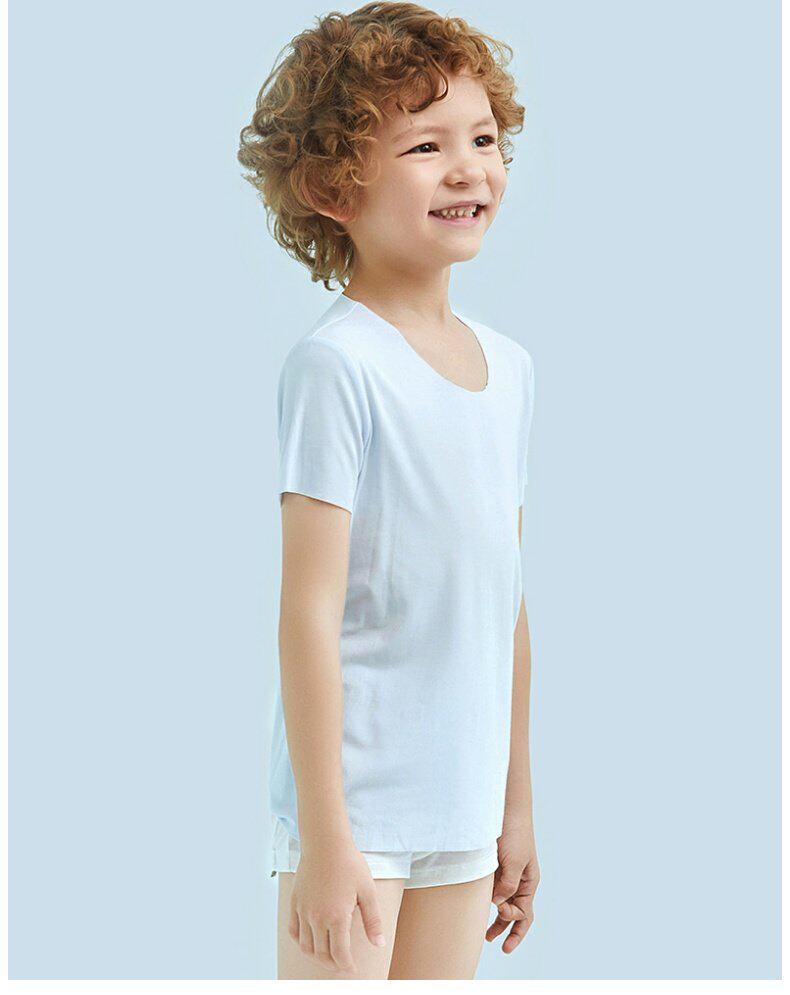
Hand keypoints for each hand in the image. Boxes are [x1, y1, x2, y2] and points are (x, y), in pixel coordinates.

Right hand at [288, 838, 386, 973]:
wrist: (325, 843)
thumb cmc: (349, 864)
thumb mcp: (368, 891)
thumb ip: (373, 920)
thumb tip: (379, 944)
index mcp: (337, 917)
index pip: (339, 954)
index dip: (346, 965)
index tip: (352, 968)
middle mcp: (317, 918)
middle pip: (322, 954)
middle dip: (333, 964)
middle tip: (342, 964)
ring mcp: (303, 911)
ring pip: (306, 946)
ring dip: (316, 956)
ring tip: (327, 956)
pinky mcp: (295, 902)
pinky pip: (293, 931)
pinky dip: (301, 941)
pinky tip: (310, 941)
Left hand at [486, 817, 539, 953]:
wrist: (505, 808)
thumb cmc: (515, 833)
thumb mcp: (514, 861)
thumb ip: (507, 884)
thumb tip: (498, 905)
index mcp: (528, 882)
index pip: (525, 913)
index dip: (514, 920)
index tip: (500, 912)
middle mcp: (518, 881)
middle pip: (516, 913)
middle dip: (508, 930)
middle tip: (496, 944)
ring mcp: (506, 874)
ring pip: (502, 904)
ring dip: (497, 920)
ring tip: (486, 935)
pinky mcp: (493, 867)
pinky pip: (492, 889)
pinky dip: (487, 901)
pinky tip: (477, 907)